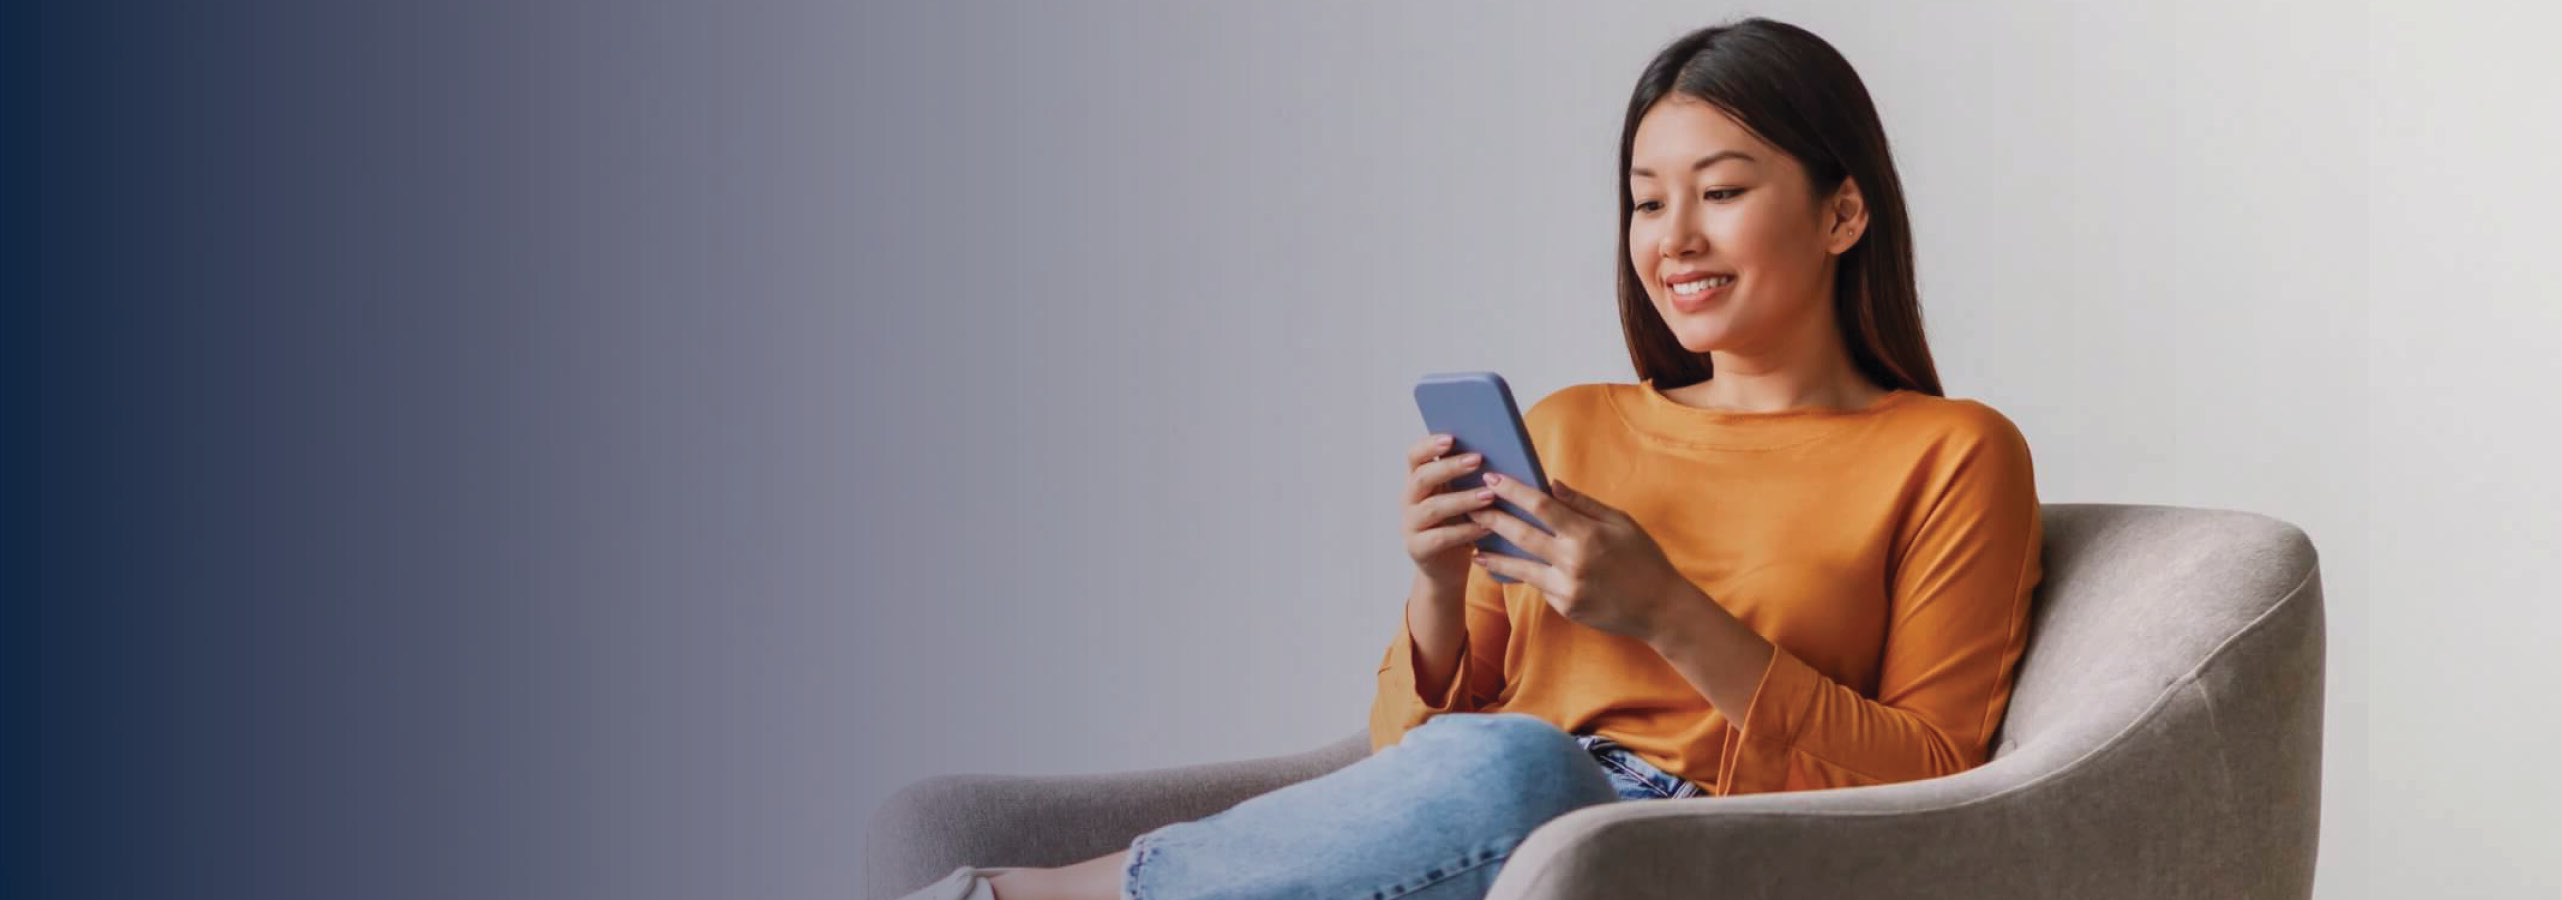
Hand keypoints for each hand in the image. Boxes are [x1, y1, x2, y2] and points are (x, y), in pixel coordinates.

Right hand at [1400, 432, 1499, 588]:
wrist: (1448, 569)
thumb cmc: (1461, 524)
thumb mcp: (1462, 497)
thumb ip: (1469, 477)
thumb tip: (1500, 450)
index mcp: (1418, 482)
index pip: (1414, 456)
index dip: (1429, 445)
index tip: (1452, 438)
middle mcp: (1409, 500)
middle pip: (1422, 477)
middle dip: (1450, 467)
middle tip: (1478, 459)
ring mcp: (1410, 525)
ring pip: (1433, 508)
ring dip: (1463, 499)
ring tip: (1489, 495)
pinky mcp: (1418, 549)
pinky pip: (1441, 537)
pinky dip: (1466, 530)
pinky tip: (1487, 526)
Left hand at [1468, 474, 1691, 641]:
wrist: (1660, 609)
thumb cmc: (1643, 558)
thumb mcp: (1621, 523)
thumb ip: (1583, 504)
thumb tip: (1549, 484)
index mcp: (1588, 534)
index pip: (1541, 506)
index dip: (1513, 491)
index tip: (1491, 479)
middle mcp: (1573, 561)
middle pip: (1521, 535)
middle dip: (1491, 518)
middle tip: (1467, 506)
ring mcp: (1566, 587)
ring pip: (1519, 567)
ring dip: (1493, 554)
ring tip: (1473, 544)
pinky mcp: (1564, 607)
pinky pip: (1538, 585)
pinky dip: (1522, 574)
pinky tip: (1504, 565)